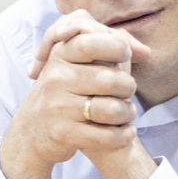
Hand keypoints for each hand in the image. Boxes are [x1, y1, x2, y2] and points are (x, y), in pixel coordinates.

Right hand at [0, 11, 151, 178]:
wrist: (32, 131)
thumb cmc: (66, 91)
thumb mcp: (77, 61)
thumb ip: (110, 42)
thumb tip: (145, 52)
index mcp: (60, 55)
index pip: (95, 42)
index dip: (119, 49)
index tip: (121, 57)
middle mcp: (56, 78)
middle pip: (112, 79)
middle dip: (128, 88)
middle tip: (123, 94)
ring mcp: (58, 107)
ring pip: (113, 109)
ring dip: (127, 114)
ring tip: (124, 114)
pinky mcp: (63, 133)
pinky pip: (108, 136)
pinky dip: (123, 135)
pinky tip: (122, 132)